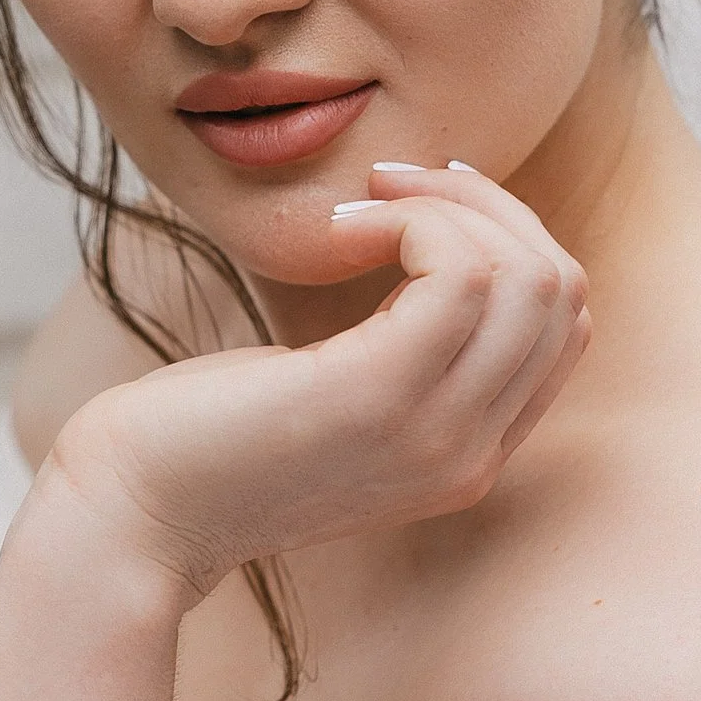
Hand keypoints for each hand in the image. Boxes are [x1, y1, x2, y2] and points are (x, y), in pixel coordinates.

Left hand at [49, 164, 587, 599]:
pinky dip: (410, 220)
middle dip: (491, 208)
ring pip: (527, 276)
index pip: (565, 326)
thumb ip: (404, 349)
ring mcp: (436, 433)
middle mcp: (473, 455)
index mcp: (471, 454)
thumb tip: (436, 232)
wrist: (135, 515)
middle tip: (394, 186)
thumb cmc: (214, 437)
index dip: (512, 241)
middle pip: (562, 291)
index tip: (426, 207)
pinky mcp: (378, 396)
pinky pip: (458, 273)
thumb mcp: (337, 395)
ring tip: (364, 205)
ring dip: (448, 207)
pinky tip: (339, 229)